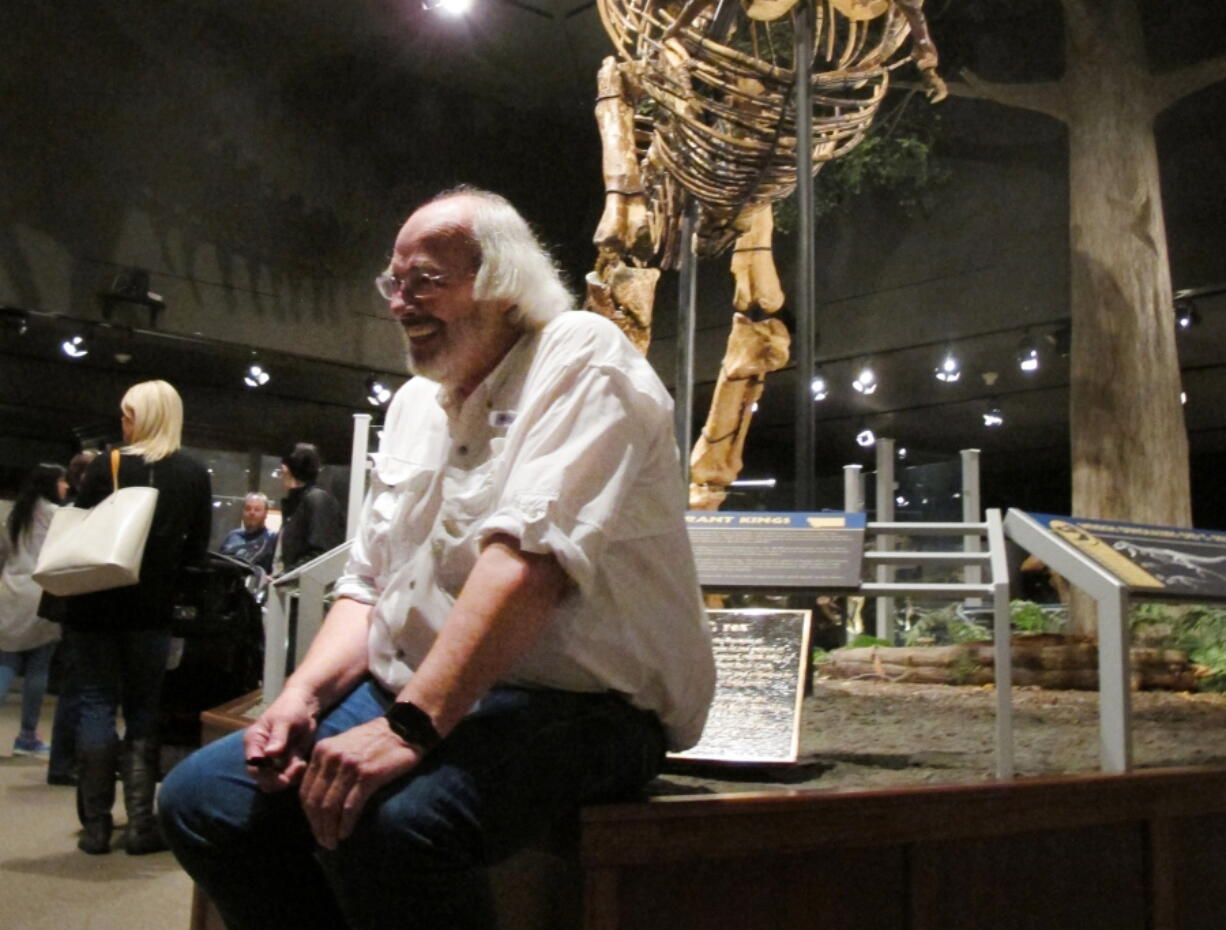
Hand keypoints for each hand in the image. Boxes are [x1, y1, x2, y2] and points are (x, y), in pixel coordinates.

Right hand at [242, 685, 319, 791]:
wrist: (306, 706)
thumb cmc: (290, 708)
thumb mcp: (284, 720)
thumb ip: (277, 737)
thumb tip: (269, 754)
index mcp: (253, 742)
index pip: (253, 766)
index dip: (265, 775)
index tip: (282, 778)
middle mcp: (260, 755)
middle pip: (262, 779)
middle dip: (278, 780)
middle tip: (296, 769)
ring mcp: (273, 761)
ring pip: (276, 782)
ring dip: (289, 778)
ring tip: (301, 765)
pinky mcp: (287, 764)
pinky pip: (289, 777)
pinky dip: (296, 776)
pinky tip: (304, 764)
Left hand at [299, 717, 422, 849]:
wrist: (405, 727)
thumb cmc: (376, 739)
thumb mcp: (343, 745)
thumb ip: (328, 765)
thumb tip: (318, 797)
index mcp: (322, 750)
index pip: (306, 790)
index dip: (308, 815)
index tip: (316, 829)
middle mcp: (332, 757)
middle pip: (315, 801)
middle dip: (317, 826)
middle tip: (324, 842)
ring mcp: (349, 766)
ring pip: (330, 807)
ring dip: (329, 829)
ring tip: (333, 842)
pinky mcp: (368, 775)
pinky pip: (350, 806)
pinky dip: (346, 823)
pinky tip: (346, 833)